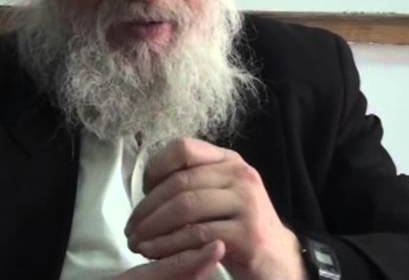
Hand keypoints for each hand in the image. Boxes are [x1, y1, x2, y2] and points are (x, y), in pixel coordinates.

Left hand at [124, 138, 305, 279]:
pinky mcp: (247, 233)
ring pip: (185, 207)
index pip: (184, 147)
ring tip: (137, 243)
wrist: (277, 260)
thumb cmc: (239, 227)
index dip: (156, 167)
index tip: (142, 191)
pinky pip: (196, 235)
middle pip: (180, 183)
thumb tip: (148, 186)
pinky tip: (155, 253)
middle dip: (147, 208)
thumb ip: (194, 182)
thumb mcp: (221, 195)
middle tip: (130, 229)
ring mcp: (247, 203)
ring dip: (153, 228)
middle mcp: (241, 175)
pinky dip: (168, 245)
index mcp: (230, 161)